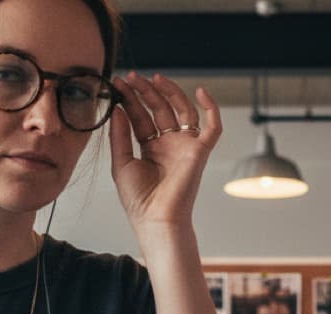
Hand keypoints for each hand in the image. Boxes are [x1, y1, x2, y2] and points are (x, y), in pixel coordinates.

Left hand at [109, 71, 222, 240]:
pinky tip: (201, 91)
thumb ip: (120, 134)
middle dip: (145, 91)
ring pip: (182, 110)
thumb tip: (118, 108)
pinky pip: (213, 128)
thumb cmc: (138, 200)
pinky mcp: (200, 152)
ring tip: (152, 78)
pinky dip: (212, 109)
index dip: (130, 99)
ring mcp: (185, 147)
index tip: (117, 83)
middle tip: (131, 77)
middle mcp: (169, 144)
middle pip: (160, 109)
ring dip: (169, 92)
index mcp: (151, 148)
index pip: (141, 116)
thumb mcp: (121, 162)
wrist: (155, 219)